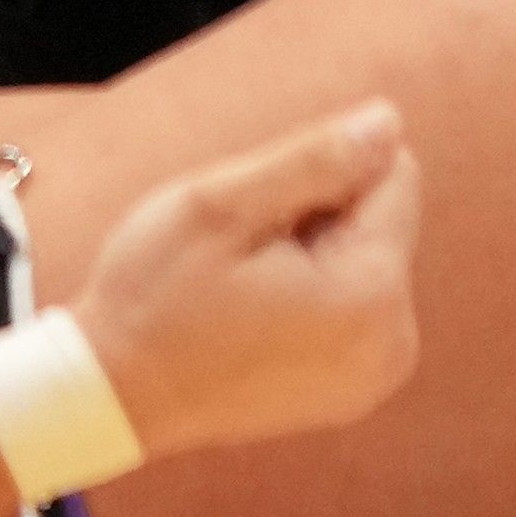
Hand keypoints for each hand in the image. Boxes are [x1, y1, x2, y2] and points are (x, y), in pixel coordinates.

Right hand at [79, 100, 422, 459]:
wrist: (120, 396)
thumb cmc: (162, 293)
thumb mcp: (224, 205)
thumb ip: (315, 158)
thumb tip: (389, 120)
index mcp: (372, 296)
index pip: (392, 174)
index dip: (321, 172)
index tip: (261, 214)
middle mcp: (394, 344)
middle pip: (381, 219)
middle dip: (318, 214)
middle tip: (242, 253)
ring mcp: (375, 376)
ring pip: (363, 258)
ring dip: (311, 253)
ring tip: (244, 287)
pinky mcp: (353, 390)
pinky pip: (351, 306)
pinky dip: (309, 294)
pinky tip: (253, 317)